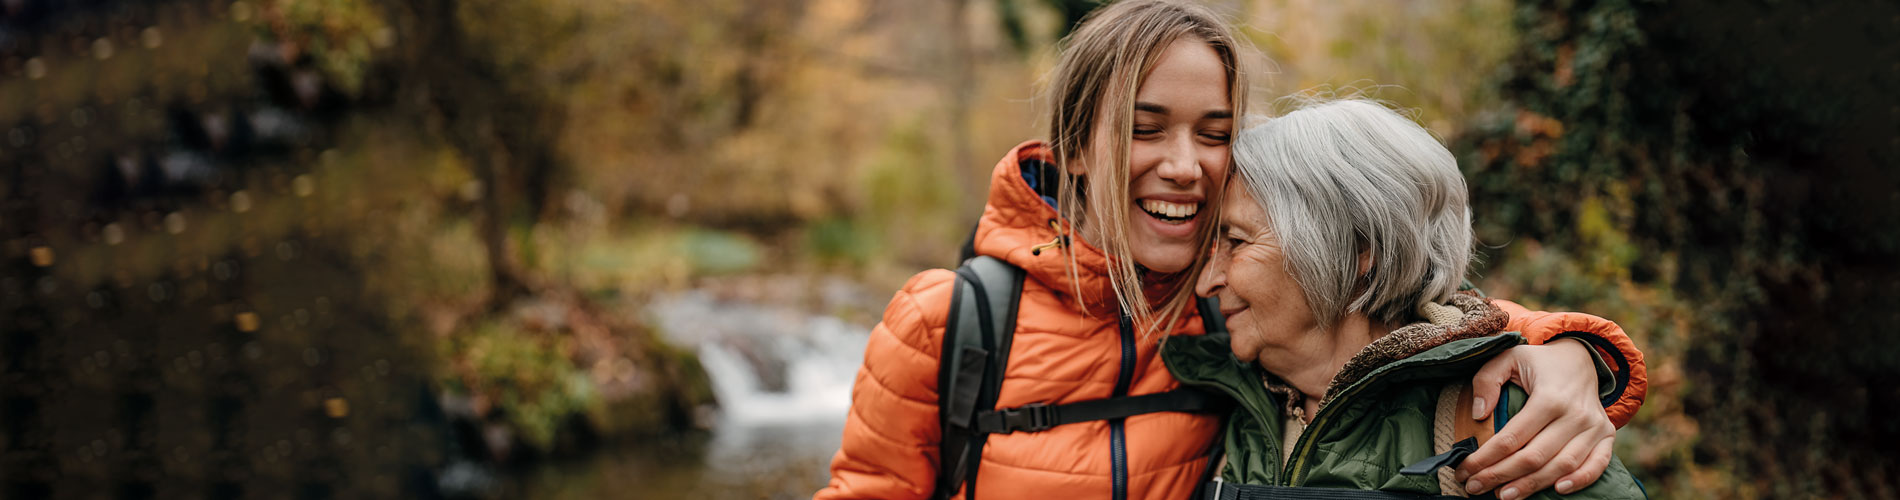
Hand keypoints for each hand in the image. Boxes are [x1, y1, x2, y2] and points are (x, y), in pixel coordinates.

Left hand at [1456, 339, 1614, 499]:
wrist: (1580, 358)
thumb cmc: (1538, 363)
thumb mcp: (1508, 358)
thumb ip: (1487, 380)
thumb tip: (1478, 414)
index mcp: (1549, 396)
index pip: (1512, 437)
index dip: (1485, 458)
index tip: (1464, 470)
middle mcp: (1575, 414)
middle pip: (1534, 457)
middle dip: (1500, 476)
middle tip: (1474, 487)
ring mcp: (1594, 427)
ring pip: (1561, 466)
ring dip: (1531, 485)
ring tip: (1504, 495)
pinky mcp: (1606, 435)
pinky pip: (1597, 465)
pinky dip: (1581, 480)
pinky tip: (1557, 490)